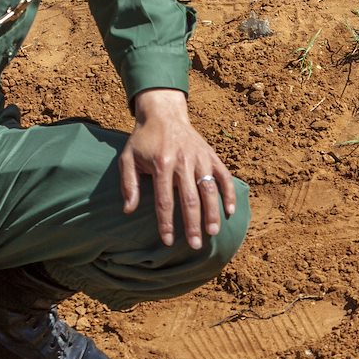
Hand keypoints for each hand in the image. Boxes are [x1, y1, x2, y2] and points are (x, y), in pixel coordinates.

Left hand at [119, 88, 237, 248]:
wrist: (163, 113)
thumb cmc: (143, 140)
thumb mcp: (128, 159)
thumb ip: (129, 184)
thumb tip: (129, 210)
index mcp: (162, 164)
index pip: (165, 200)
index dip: (166, 223)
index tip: (169, 241)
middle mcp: (183, 161)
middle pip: (190, 199)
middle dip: (193, 224)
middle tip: (195, 245)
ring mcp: (200, 158)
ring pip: (209, 189)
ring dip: (212, 212)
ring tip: (213, 232)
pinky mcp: (211, 155)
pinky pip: (224, 176)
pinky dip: (229, 193)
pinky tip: (230, 211)